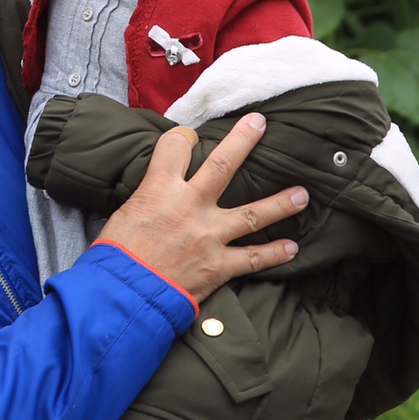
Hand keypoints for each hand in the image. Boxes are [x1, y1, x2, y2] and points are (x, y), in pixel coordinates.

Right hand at [96, 113, 306, 304]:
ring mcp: (208, 236)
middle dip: (244, 141)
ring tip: (302, 194)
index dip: (183, 137)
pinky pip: (252, 258)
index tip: (189, 136)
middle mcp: (189, 206)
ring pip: (253, 214)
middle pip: (222, 164)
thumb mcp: (124, 213)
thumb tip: (156, 193)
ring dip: (280, 203)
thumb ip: (148, 198)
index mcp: (159, 189)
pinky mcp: (218, 266)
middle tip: (260, 123)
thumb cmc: (116, 256)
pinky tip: (291, 248)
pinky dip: (274, 254)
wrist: (123, 296)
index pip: (175, 146)